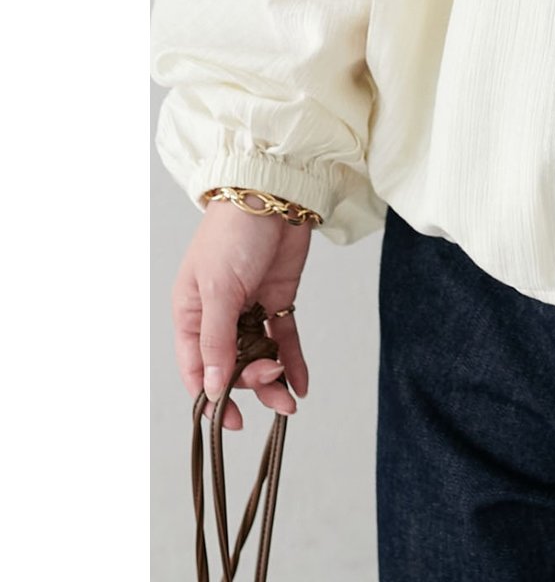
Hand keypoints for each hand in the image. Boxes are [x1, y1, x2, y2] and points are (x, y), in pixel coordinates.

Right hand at [173, 199, 313, 429]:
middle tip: (271, 380)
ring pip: (259, 355)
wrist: (274, 194)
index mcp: (190, 315)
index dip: (211, 397)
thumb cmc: (233, 234)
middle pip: (231, 365)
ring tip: (290, 400)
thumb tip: (211, 385)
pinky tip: (302, 384)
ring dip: (273, 379)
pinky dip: (293, 360)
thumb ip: (217, 340)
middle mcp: (219, 317)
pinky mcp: (279, 298)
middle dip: (250, 382)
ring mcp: (250, 308)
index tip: (230, 422)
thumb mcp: (219, 290)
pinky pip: (284, 338)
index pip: (195, 368)